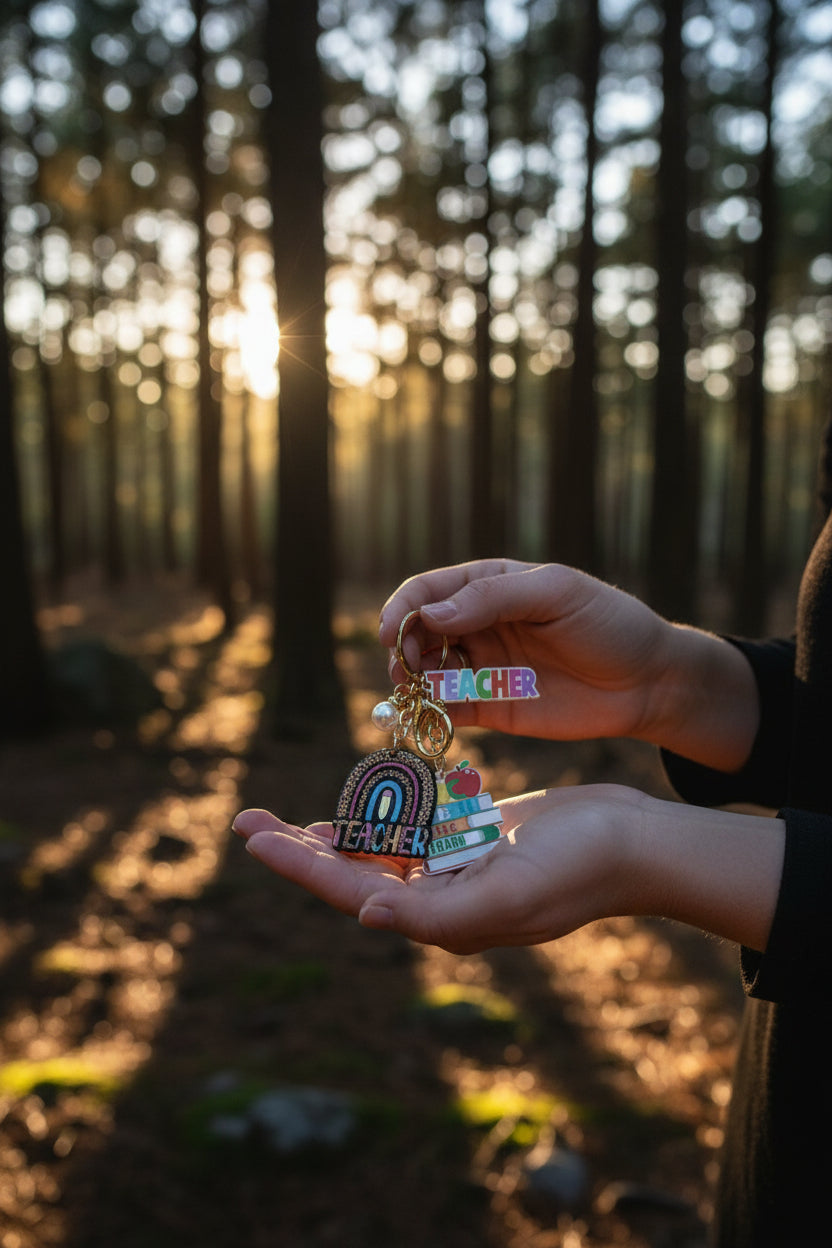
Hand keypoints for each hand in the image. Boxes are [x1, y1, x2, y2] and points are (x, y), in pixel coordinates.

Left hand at [232, 786, 642, 953]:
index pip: (353, 891)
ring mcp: (456, 871)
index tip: (253, 837)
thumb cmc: (581, 867)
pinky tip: (351, 809)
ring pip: (375, 854)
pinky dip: (377, 820)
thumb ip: (439, 913)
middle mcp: (441, 900)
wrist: (634, 841)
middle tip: (244, 820)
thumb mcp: (512, 891)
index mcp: (443, 919)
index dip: (299, 865)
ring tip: (278, 822)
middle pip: (351, 874)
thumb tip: (368, 916)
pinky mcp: (472, 842)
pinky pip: (411, 834)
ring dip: (328, 836)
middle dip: (296, 850)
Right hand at [379, 559, 758, 769]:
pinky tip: (429, 718)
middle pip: (419, 632)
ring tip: (414, 693)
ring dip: (410, 681)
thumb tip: (431, 614)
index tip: (392, 631)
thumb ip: (494, 597)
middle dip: (404, 648)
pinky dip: (430, 714)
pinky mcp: (492, 706)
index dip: (403, 607)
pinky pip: (448, 710)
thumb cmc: (608, 624)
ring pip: (426, 671)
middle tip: (407, 668)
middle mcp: (478, 623)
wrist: (647, 682)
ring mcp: (483, 666)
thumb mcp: (556, 594)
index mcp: (490, 584)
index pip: (430, 590)